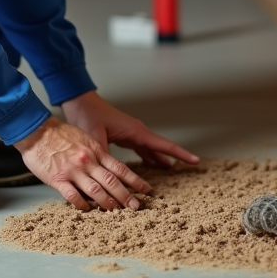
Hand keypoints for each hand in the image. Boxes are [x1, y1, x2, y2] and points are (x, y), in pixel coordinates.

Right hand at [13, 116, 151, 210]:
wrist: (36, 130)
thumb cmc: (58, 133)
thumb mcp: (83, 138)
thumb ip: (95, 152)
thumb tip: (105, 166)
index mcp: (95, 150)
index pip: (120, 167)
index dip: (134, 180)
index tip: (145, 189)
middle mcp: (87, 161)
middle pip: (111, 181)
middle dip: (126, 196)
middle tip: (137, 207)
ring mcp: (73, 170)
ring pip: (95, 190)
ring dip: (108, 203)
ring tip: (116, 211)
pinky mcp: (58, 179)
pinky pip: (73, 196)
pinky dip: (82, 205)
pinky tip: (88, 210)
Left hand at [62, 91, 199, 168]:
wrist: (80, 103)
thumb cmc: (87, 116)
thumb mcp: (94, 136)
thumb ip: (103, 155)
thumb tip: (108, 174)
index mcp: (135, 131)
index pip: (163, 144)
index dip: (180, 153)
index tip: (196, 160)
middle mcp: (137, 132)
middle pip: (162, 147)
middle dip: (177, 157)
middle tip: (192, 167)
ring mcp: (132, 134)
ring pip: (153, 149)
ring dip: (162, 158)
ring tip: (174, 171)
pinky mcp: (125, 136)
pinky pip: (143, 149)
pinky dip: (149, 157)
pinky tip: (153, 165)